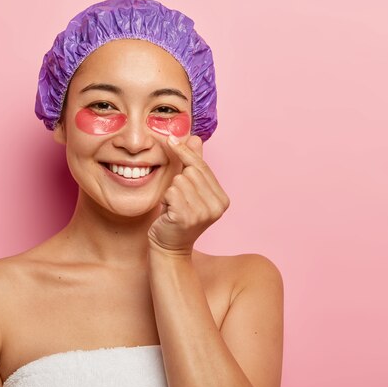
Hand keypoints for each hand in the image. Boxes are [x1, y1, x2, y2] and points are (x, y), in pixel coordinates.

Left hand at [148, 135, 229, 254]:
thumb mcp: (189, 190)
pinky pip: (171, 192)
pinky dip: (165, 199)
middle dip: (178, 181)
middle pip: (191, 172)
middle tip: (176, 200)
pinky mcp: (187, 217)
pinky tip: (168, 212)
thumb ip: (194, 165)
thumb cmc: (177, 218)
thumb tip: (195, 138)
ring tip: (173, 207)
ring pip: (179, 181)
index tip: (171, 139)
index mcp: (222, 199)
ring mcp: (204, 213)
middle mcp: (217, 206)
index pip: (202, 167)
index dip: (185, 152)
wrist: (169, 248)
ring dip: (171, 192)